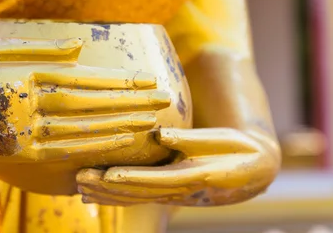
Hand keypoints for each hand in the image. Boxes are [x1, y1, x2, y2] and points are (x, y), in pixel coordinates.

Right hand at [0, 37, 170, 163]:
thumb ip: (39, 49)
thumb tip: (81, 49)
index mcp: (23, 74)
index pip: (83, 81)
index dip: (119, 83)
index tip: (149, 83)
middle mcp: (27, 104)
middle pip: (90, 106)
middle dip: (130, 104)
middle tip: (165, 103)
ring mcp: (21, 131)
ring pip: (82, 130)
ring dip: (120, 126)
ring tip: (152, 124)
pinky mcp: (15, 153)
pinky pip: (62, 152)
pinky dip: (93, 148)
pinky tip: (117, 144)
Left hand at [76, 127, 280, 205]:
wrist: (253, 172)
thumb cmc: (237, 150)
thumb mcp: (220, 141)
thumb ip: (189, 139)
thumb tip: (160, 134)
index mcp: (193, 175)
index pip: (157, 179)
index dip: (132, 178)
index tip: (108, 175)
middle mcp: (179, 191)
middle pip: (139, 192)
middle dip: (108, 187)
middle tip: (80, 178)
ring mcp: (172, 195)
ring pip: (135, 199)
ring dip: (106, 195)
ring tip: (79, 188)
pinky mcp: (168, 193)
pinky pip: (137, 199)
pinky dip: (114, 199)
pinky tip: (93, 198)